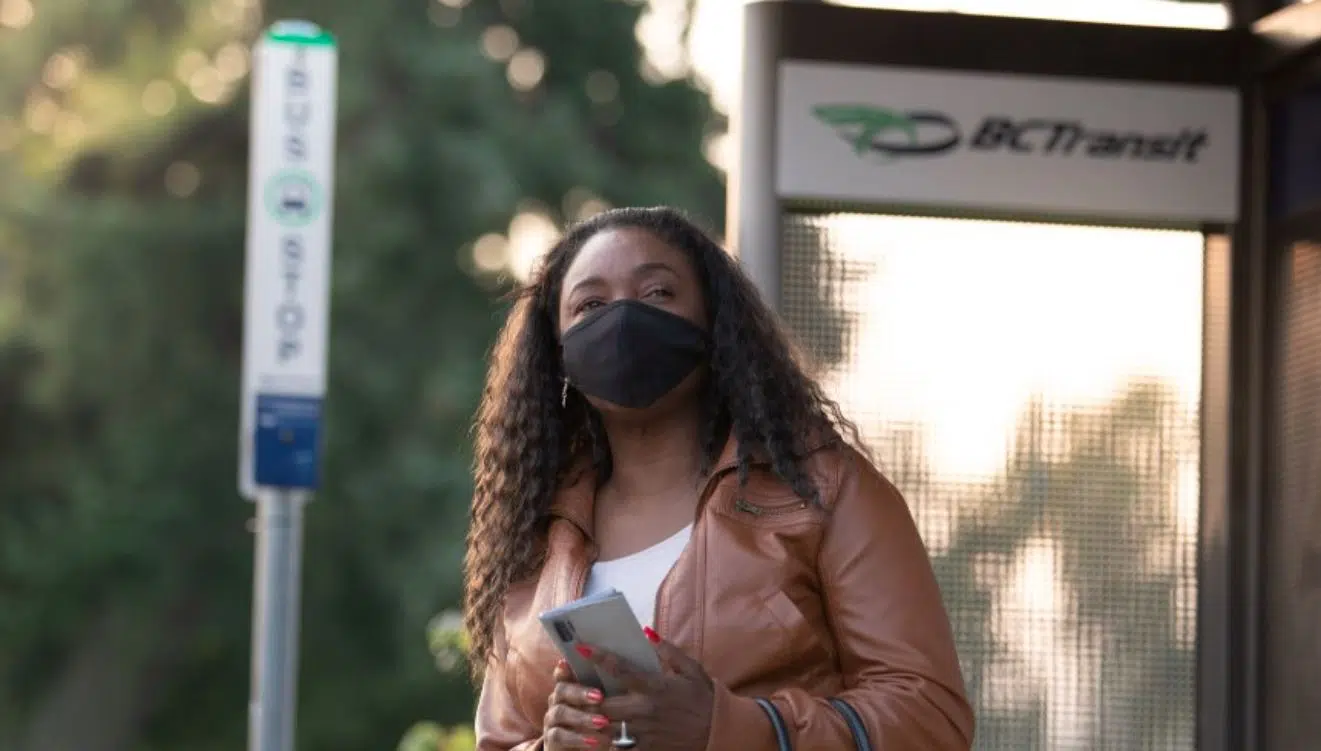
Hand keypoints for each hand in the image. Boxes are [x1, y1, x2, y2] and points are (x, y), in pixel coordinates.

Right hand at [544, 659, 611, 749]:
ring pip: (561, 712)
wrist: (586, 746)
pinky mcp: (552, 738)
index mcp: (569, 685)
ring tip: (602, 722)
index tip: (580, 654)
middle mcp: (557, 699)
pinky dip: (578, 738)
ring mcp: (552, 718)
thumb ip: (605, 684)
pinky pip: (559, 736)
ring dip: (582, 717)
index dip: (572, 663)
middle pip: (562, 689)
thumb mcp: (605, 702)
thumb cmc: (598, 720)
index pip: (565, 670)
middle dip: (581, 692)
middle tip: (599, 697)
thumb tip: (621, 663)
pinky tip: (595, 741)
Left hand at [580, 627, 714, 750]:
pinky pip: (621, 749)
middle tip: (572, 688)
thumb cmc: (704, 698)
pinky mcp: (649, 749)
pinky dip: (607, 745)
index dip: (599, 657)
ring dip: (591, 720)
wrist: (720, 732)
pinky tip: (598, 738)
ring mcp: (646, 731)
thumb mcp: (691, 669)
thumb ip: (668, 651)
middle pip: (604, 703)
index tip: (581, 647)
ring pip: (607, 728)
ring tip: (578, 713)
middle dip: (586, 697)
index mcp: (656, 685)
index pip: (620, 669)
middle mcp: (646, 709)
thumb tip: (647, 632)